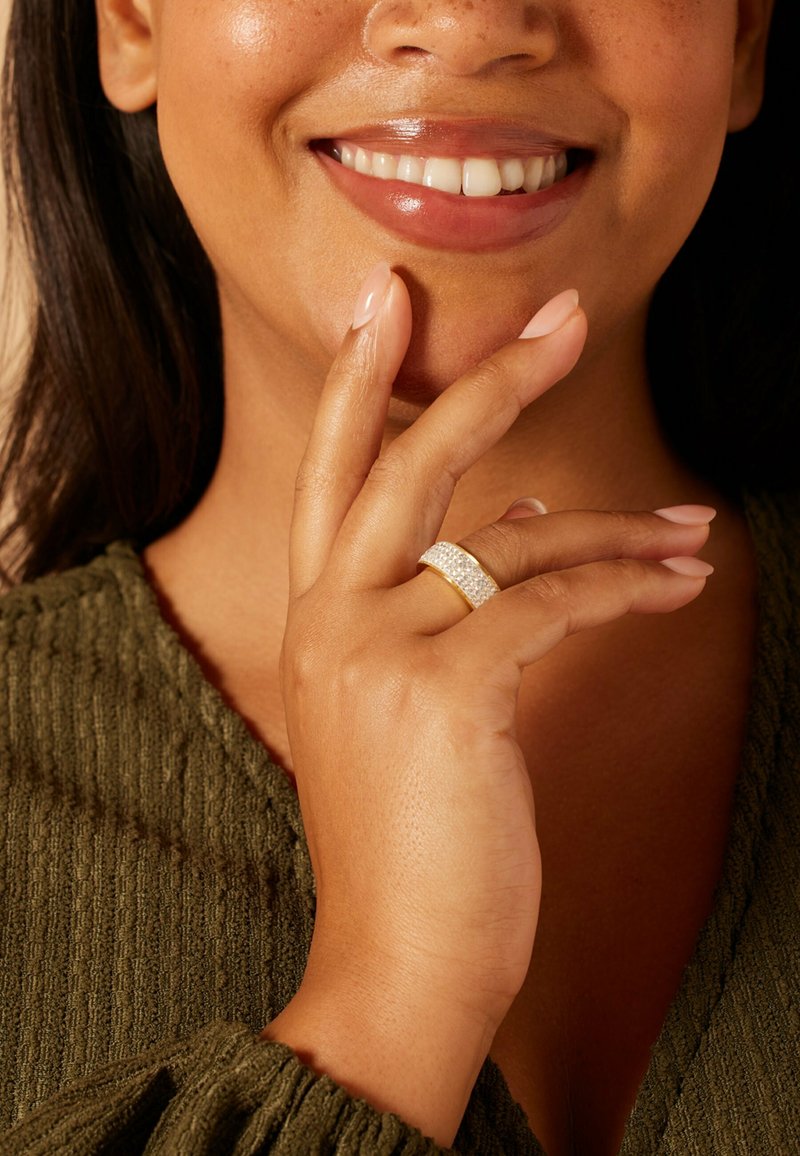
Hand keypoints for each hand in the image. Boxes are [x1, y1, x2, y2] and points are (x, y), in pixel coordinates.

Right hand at [263, 266, 712, 1143]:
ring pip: (511, 542)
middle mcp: (332, 620)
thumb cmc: (413, 837)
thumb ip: (448, 606)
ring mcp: (377, 652)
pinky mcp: (442, 693)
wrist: (398, 960)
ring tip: (688, 532)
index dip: (358, 381)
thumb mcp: (407, 708)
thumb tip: (521, 517)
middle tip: (564, 319)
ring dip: (615, 531)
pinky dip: (623, 585)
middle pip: (405, 465)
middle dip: (487, 383)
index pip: (332, 474)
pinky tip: (674, 583)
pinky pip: (550, 602)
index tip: (382, 301)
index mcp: (317, 620)